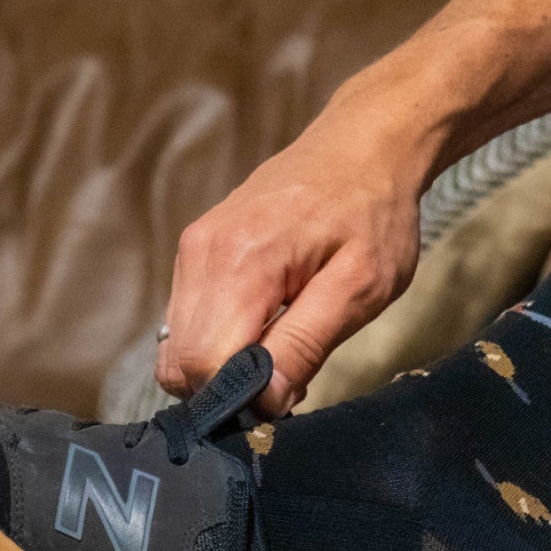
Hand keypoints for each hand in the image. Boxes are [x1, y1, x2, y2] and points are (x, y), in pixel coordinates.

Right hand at [157, 107, 429, 417]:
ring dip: (224, 368)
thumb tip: (265, 404)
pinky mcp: (195, 251)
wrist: (363, 146)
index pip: (204, 366)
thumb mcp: (360, 288)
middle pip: (181, 365)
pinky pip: (186, 324)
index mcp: (241, 263)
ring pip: (177, 349)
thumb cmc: (373, 215)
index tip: (286, 396)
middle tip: (288, 375)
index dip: (241, 398)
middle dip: (229, 389)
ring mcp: (193, 251)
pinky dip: (219, 342)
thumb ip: (305, 346)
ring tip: (281, 346)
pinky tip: (266, 326)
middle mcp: (202, 255)